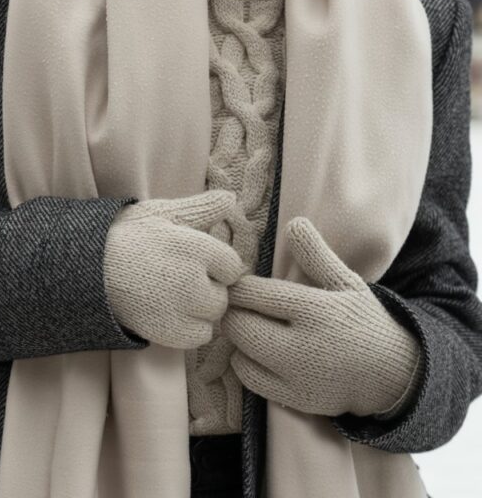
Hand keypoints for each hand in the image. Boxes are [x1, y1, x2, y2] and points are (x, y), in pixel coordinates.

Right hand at [104, 190, 247, 348]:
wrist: (87, 268)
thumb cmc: (126, 235)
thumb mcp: (162, 213)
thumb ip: (200, 208)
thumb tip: (231, 198)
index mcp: (193, 248)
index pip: (232, 265)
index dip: (217, 263)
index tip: (196, 260)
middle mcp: (190, 280)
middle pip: (223, 293)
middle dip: (209, 286)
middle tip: (181, 277)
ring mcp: (179, 310)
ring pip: (213, 316)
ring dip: (201, 309)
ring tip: (175, 295)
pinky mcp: (167, 333)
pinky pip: (199, 337)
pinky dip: (190, 328)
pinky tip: (171, 311)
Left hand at [220, 216, 422, 416]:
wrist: (392, 375)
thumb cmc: (364, 321)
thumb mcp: (346, 283)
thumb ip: (316, 254)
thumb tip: (294, 222)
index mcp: (315, 310)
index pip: (254, 294)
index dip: (237, 285)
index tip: (235, 279)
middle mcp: (303, 346)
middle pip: (240, 324)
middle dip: (231, 310)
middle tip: (233, 300)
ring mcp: (297, 378)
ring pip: (240, 353)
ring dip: (236, 337)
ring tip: (246, 321)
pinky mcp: (294, 400)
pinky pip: (250, 380)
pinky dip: (244, 362)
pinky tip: (254, 349)